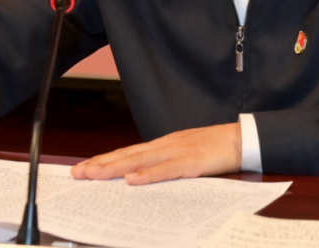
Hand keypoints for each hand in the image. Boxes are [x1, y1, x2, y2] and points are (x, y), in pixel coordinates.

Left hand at [70, 123, 241, 184]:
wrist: (241, 138)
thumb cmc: (214, 148)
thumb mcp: (184, 155)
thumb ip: (165, 164)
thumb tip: (142, 177)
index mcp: (163, 145)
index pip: (128, 153)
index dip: (105, 159)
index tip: (84, 167)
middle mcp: (164, 145)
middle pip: (127, 155)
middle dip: (100, 164)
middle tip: (77, 173)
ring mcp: (177, 152)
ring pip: (140, 161)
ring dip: (115, 168)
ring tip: (94, 174)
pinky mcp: (190, 162)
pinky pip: (166, 170)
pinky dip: (147, 175)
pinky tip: (132, 180)